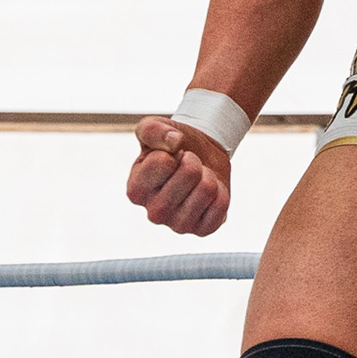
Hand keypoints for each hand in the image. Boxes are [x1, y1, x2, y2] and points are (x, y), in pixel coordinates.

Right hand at [128, 116, 233, 235]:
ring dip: (208, 174)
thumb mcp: (154, 127)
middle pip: (189, 173)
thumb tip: (174, 142)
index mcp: (135, 191)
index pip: (163, 161)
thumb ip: (153, 129)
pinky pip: (221, 204)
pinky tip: (209, 192)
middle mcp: (153, 213)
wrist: (199, 157)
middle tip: (188, 164)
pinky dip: (221, 191)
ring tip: (198, 177)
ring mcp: (178, 225)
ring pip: (207, 188)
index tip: (171, 154)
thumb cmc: (172, 145)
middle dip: (193, 160)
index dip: (173, 150)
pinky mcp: (202, 230)